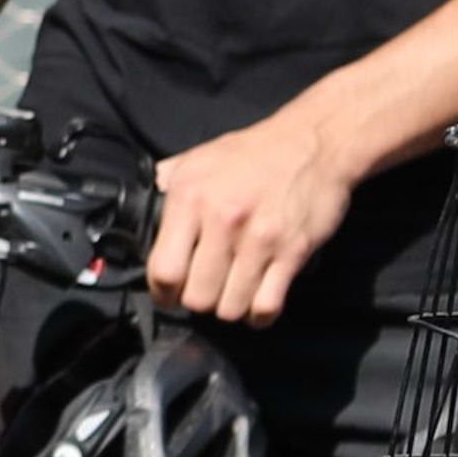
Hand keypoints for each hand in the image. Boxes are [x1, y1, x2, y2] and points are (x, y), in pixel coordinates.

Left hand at [151, 98, 363, 327]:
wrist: (314, 141)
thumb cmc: (254, 153)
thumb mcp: (200, 157)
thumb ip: (168, 182)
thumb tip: (143, 206)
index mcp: (191, 197)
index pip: (163, 271)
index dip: (163, 292)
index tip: (170, 293)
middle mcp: (222, 219)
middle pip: (197, 297)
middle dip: (199, 302)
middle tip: (207, 291)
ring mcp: (260, 239)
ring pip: (231, 308)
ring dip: (230, 308)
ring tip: (233, 294)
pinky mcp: (293, 252)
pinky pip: (267, 306)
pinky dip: (260, 315)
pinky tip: (258, 304)